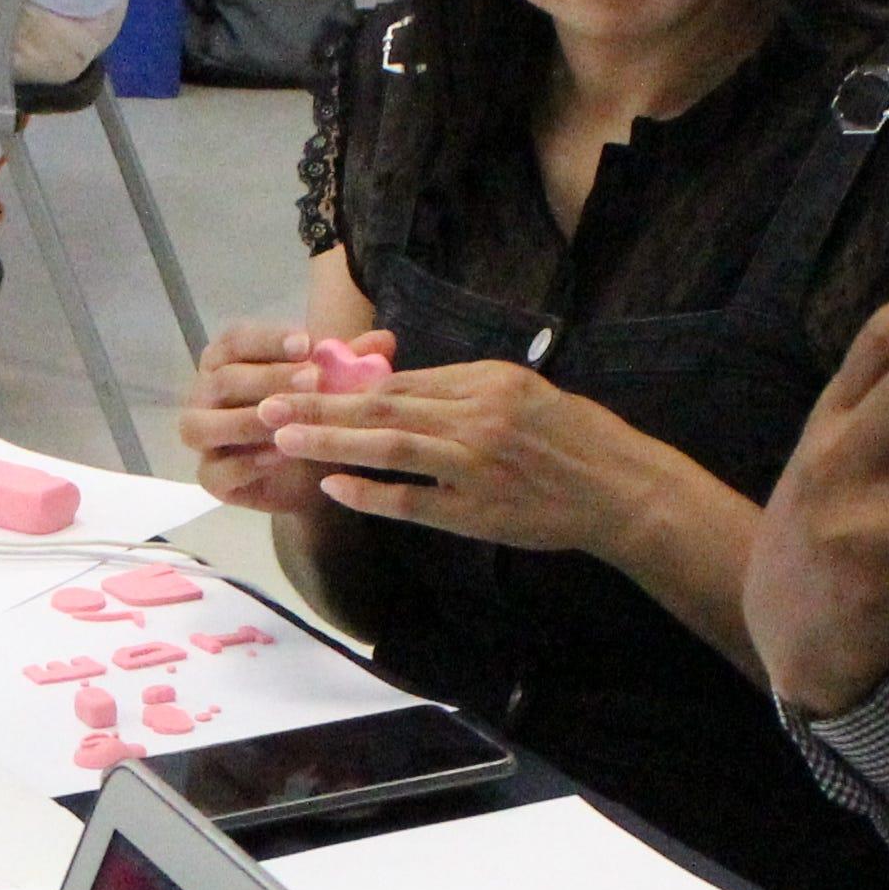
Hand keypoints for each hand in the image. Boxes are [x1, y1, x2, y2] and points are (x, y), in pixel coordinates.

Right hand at [173, 315, 384, 515]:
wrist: (313, 478)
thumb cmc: (314, 418)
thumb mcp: (336, 387)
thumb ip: (352, 363)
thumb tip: (384, 339)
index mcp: (227, 360)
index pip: (236, 340)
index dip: (268, 340)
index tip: (308, 344)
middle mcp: (205, 394)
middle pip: (223, 379)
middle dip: (269, 379)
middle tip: (313, 380)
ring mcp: (202, 436)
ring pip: (203, 425)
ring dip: (246, 421)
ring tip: (289, 420)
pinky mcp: (210, 477)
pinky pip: (217, 470)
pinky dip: (247, 463)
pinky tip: (279, 455)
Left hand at [263, 356, 678, 555]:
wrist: (620, 488)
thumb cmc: (574, 438)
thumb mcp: (523, 392)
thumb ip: (465, 389)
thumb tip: (402, 387)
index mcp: (487, 382)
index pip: (401, 379)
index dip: (344, 382)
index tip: (300, 378)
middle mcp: (477, 416)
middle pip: (382, 406)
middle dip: (319, 404)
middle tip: (268, 403)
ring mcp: (474, 465)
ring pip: (388, 446)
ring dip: (331, 442)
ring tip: (284, 438)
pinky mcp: (476, 510)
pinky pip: (412, 501)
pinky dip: (369, 494)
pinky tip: (332, 488)